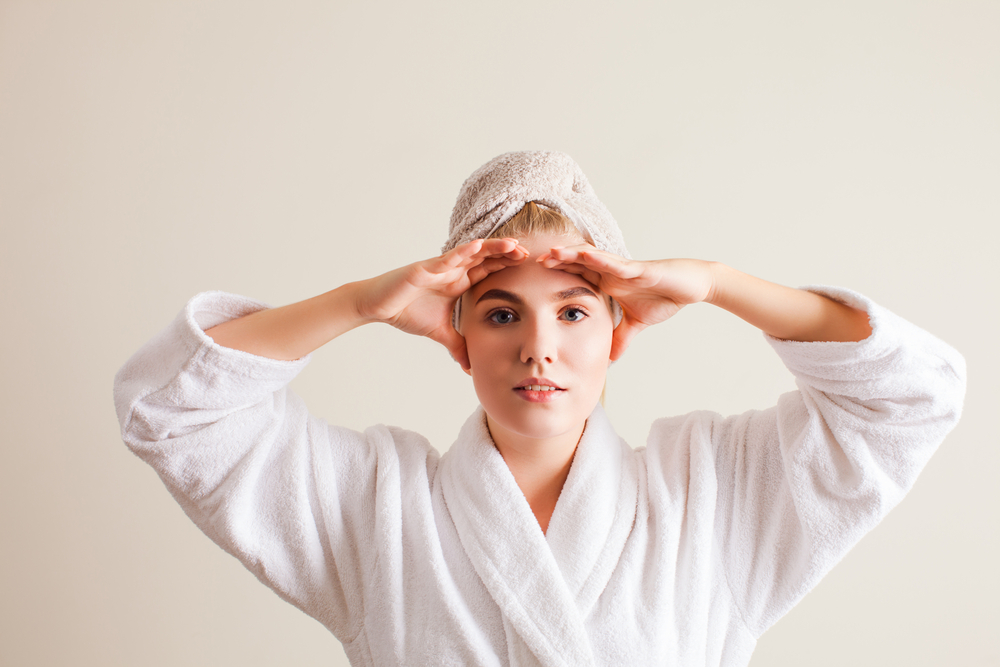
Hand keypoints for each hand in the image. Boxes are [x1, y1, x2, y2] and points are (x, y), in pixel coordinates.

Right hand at [356, 238, 527, 368]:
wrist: (379, 306)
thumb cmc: (406, 312)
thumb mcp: (440, 333)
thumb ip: (458, 346)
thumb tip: (469, 367)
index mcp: (458, 281)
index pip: (487, 270)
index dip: (506, 266)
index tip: (528, 266)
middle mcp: (452, 270)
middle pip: (485, 257)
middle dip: (506, 253)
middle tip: (528, 252)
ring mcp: (439, 267)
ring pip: (471, 253)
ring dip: (492, 248)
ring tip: (512, 244)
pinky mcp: (425, 269)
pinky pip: (447, 258)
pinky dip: (462, 252)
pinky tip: (478, 246)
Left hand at [537, 244, 713, 359]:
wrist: (691, 288)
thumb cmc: (665, 298)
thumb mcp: (637, 323)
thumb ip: (622, 337)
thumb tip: (610, 357)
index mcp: (607, 282)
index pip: (575, 277)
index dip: (554, 276)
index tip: (529, 279)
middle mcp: (610, 272)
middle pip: (575, 263)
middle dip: (553, 262)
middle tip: (527, 262)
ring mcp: (622, 268)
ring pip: (589, 258)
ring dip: (568, 255)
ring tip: (548, 253)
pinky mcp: (637, 269)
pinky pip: (613, 262)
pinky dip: (597, 258)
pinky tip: (581, 253)